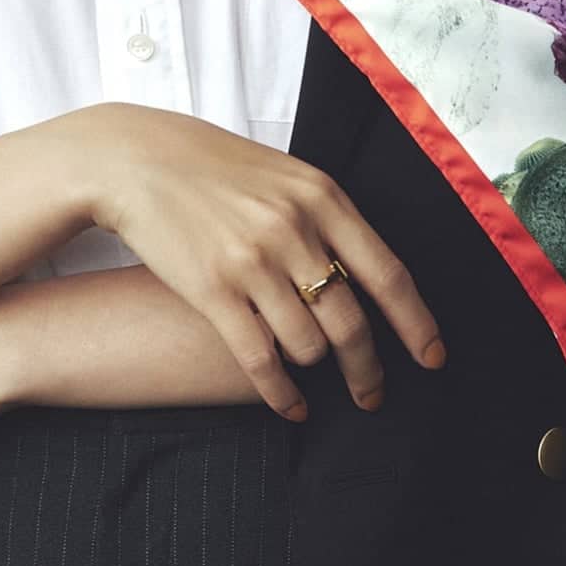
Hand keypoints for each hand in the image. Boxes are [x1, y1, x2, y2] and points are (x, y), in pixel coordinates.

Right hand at [86, 103, 445, 419]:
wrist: (135, 159)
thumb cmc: (211, 165)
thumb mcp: (282, 174)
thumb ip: (325, 216)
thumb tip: (368, 273)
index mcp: (320, 195)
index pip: (388, 272)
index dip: (415, 324)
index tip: (431, 358)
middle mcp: (292, 228)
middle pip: (352, 321)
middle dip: (369, 369)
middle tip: (372, 394)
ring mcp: (251, 260)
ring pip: (309, 345)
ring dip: (316, 369)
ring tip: (314, 377)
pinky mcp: (211, 290)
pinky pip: (261, 360)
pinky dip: (282, 394)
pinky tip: (290, 405)